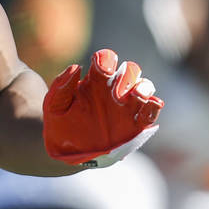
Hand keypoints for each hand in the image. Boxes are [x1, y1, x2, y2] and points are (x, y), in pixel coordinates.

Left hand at [43, 49, 163, 167]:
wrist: (65, 149)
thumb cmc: (60, 122)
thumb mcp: (54, 104)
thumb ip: (61, 86)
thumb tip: (76, 67)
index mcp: (95, 79)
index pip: (106, 60)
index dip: (106, 59)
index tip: (102, 69)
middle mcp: (113, 89)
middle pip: (129, 71)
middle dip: (126, 76)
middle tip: (116, 93)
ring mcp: (126, 107)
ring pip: (144, 88)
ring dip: (143, 88)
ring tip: (136, 95)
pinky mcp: (135, 125)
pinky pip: (150, 113)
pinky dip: (154, 107)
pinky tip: (152, 104)